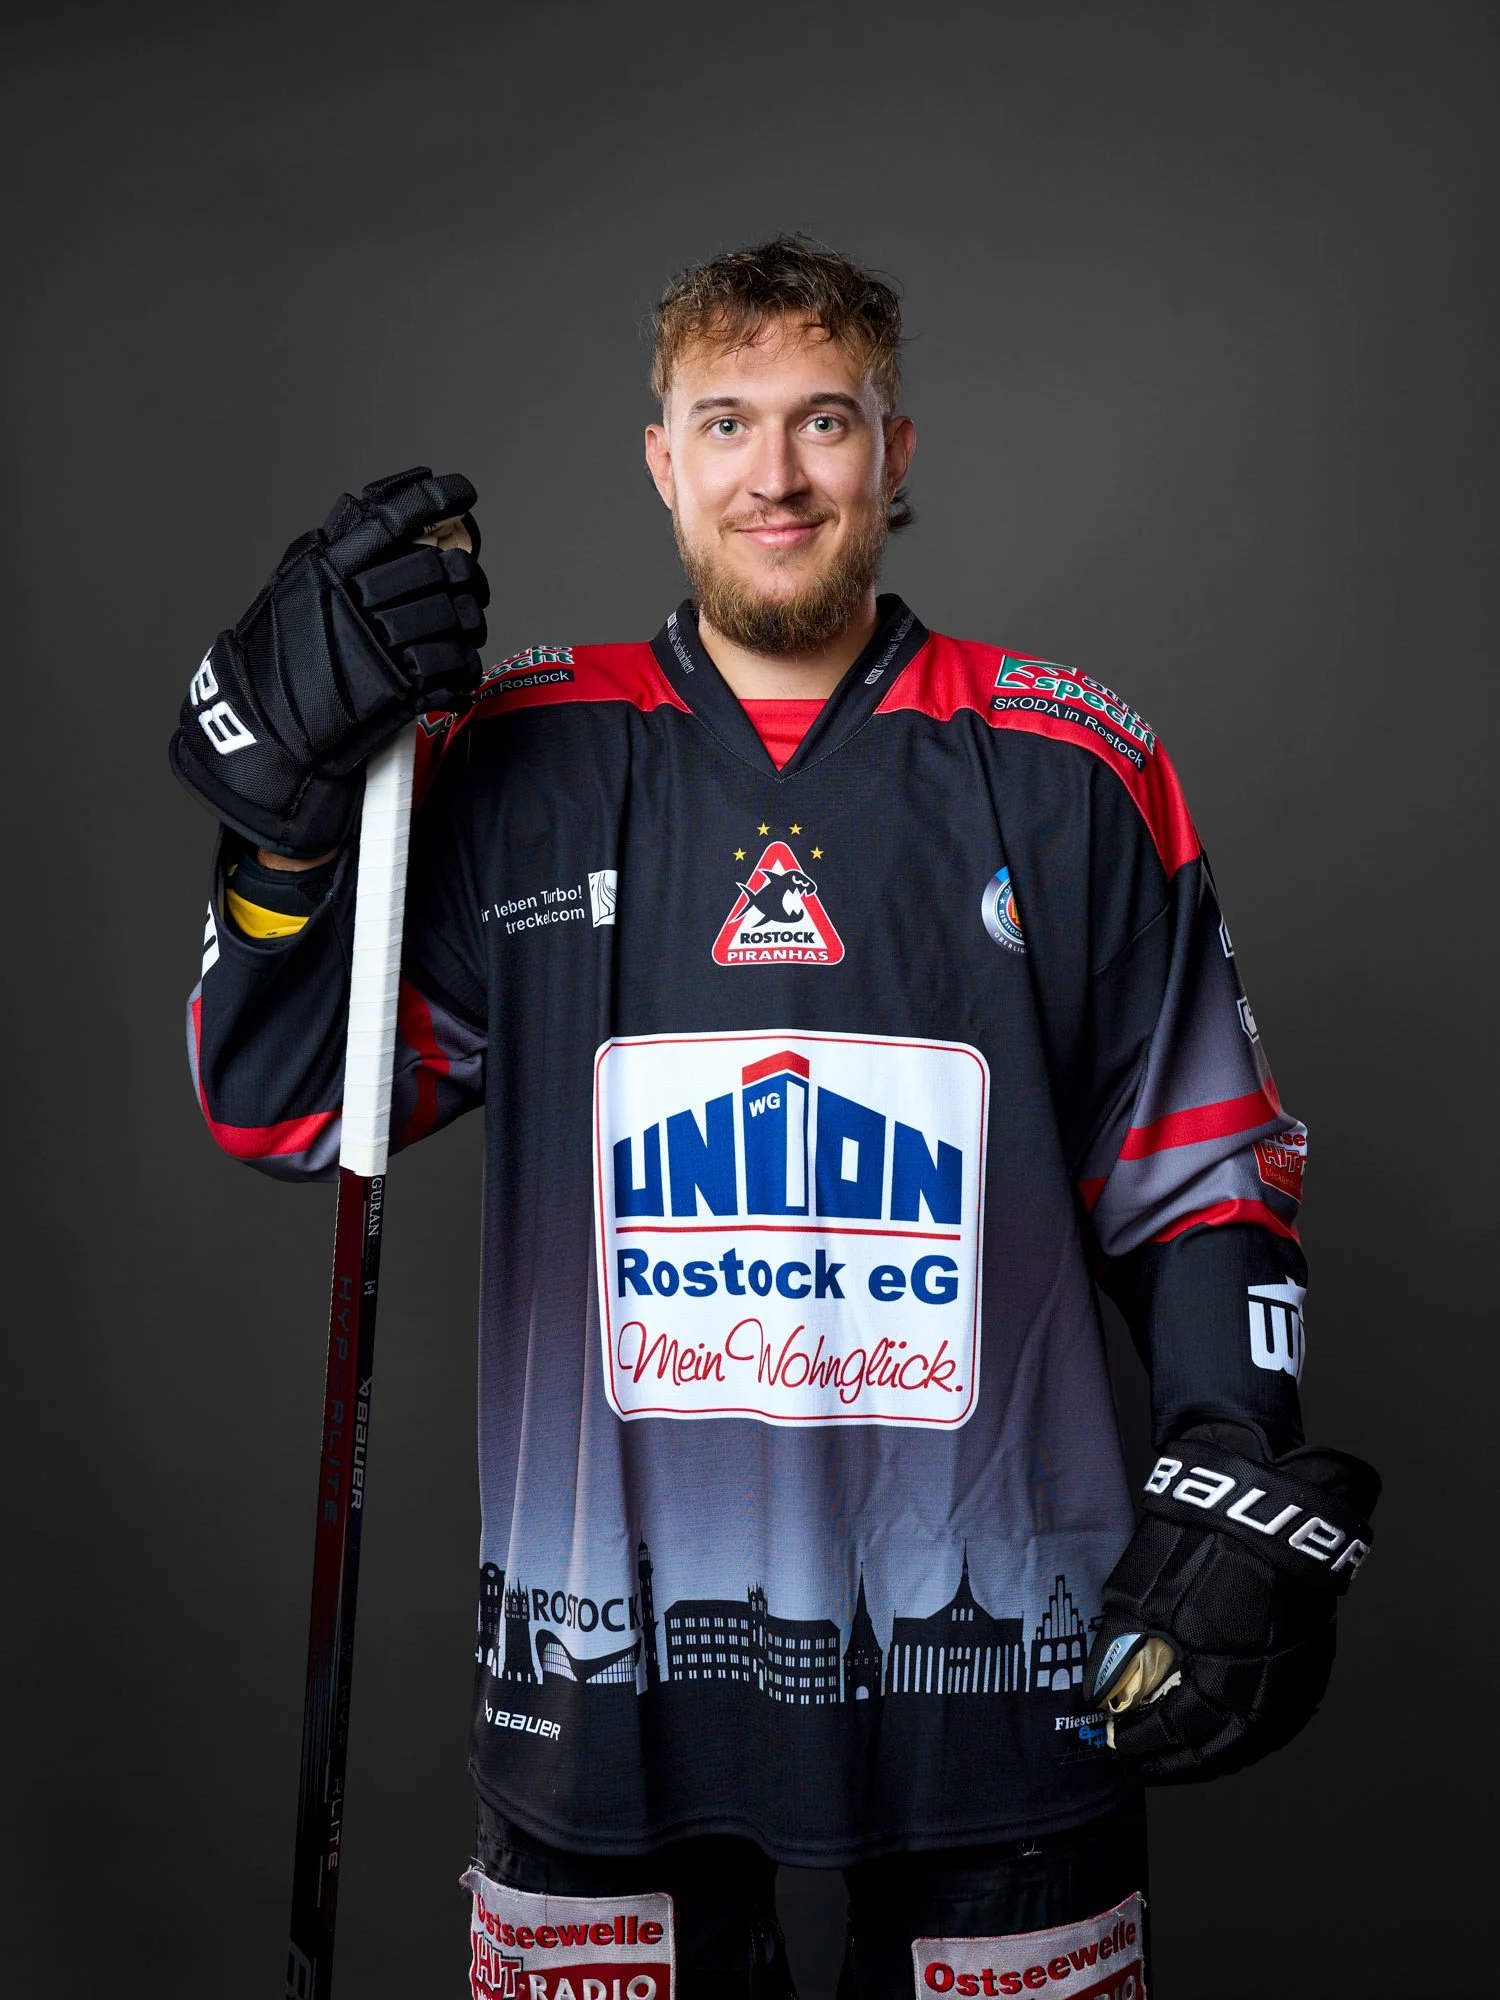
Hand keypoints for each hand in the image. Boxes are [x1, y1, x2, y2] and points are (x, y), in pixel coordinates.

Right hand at [169, 466, 487, 855]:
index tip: (462, 491)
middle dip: (464, 576)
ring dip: (470, 625)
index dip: (434, 498)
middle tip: (468, 585)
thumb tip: (363, 506)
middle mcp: (356, 601)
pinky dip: (464, 673)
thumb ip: (331, 551)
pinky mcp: (400, 690)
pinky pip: (455, 670)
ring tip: (463, 634)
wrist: (263, 731)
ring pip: (456, 619)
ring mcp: (380, 646)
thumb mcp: (291, 590)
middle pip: (439, 568)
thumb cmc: (275, 660)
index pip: (393, 518)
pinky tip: (457, 677)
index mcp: (329, 569)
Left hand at [1083, 1422, 1379, 1781]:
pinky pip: (1275, 1721)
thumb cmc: (1195, 1550)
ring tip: (1177, 1756)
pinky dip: (1244, 1734)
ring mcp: (1293, 1686)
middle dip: (1174, 1761)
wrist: (1265, 1510)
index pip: (1172, 1734)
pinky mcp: (1310, 1667)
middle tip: (1141, 1763)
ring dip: (1211, 1754)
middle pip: (1214, 1751)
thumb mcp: (1137, 1601)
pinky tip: (1222, 1731)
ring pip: (1250, 1743)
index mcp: (1217, 1684)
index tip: (1114, 1747)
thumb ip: (1117, 1657)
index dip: (1140, 1744)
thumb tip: (1099, 1697)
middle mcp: (1261, 1699)